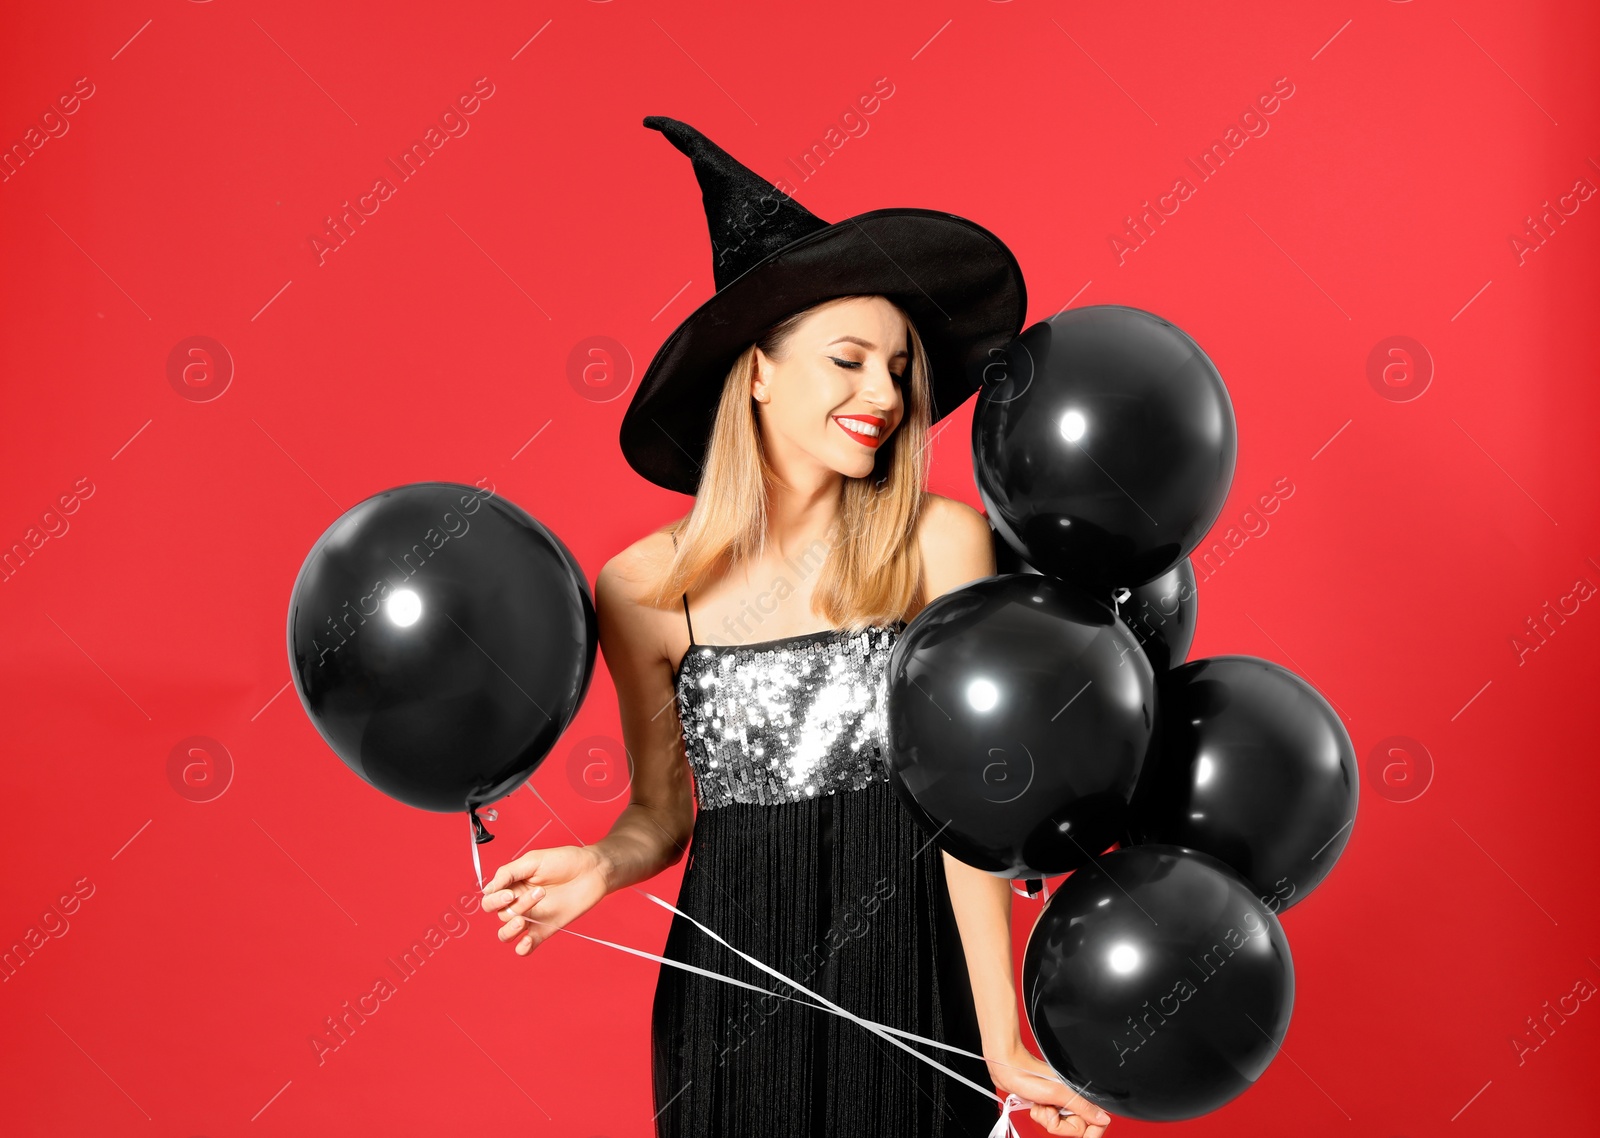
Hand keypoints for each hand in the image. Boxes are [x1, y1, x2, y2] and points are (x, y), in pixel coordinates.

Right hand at [480, 844, 609, 955]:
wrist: (593, 871)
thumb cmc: (565, 861)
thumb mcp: (533, 860)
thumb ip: (508, 873)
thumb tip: (487, 889)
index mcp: (513, 885)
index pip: (490, 899)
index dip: (495, 899)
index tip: (510, 893)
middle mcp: (519, 903)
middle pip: (500, 915)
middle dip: (512, 908)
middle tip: (537, 894)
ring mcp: (531, 918)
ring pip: (506, 933)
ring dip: (511, 929)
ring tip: (524, 919)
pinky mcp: (544, 930)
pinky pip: (525, 947)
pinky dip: (522, 949)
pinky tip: (526, 942)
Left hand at [986, 1043, 1112, 1136]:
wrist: (1008, 1069)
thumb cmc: (1029, 1075)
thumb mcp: (1057, 1094)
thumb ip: (1082, 1107)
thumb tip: (1103, 1119)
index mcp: (1080, 1094)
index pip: (1096, 1121)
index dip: (1090, 1131)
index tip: (1078, 1133)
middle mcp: (1074, 1098)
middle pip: (1078, 1128)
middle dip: (1061, 1124)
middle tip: (1050, 1111)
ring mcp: (1062, 1101)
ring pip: (1063, 1126)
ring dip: (1049, 1119)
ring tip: (1042, 1105)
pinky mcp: (1051, 1103)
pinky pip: (1052, 1121)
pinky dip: (1043, 1116)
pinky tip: (1037, 1105)